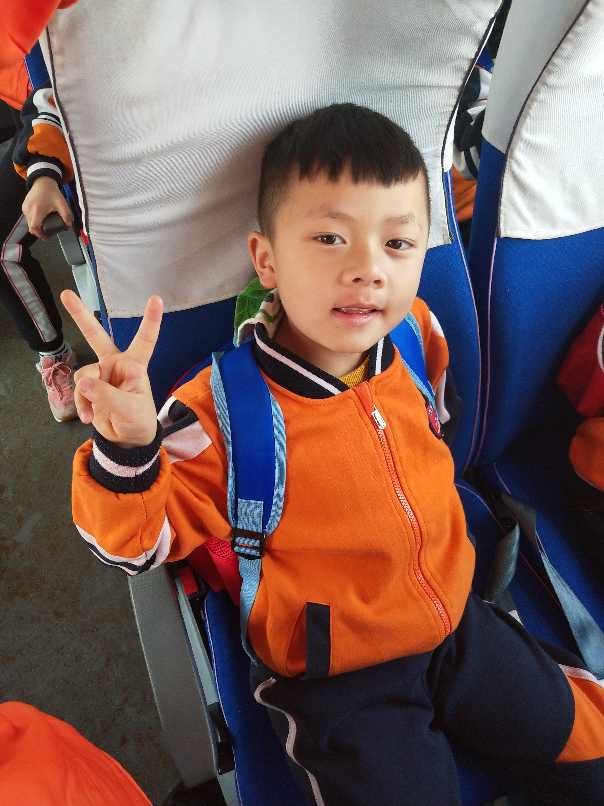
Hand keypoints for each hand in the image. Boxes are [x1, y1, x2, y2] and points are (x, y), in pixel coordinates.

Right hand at [22, 176, 72, 238]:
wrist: (43, 181)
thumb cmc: (51, 192)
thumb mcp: (62, 204)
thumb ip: (67, 216)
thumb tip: (69, 226)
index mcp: (37, 211)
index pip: (34, 228)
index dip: (40, 235)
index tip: (46, 236)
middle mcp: (28, 210)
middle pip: (32, 227)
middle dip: (40, 231)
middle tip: (48, 231)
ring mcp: (25, 208)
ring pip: (29, 222)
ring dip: (37, 225)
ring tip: (46, 223)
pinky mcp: (24, 206)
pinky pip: (28, 217)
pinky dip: (34, 219)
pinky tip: (41, 217)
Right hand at [61, 290, 162, 446]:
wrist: (126, 438)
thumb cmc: (138, 420)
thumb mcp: (128, 410)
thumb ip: (107, 395)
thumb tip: (83, 382)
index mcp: (134, 365)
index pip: (145, 340)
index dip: (151, 320)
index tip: (156, 298)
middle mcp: (116, 365)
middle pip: (96, 336)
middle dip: (80, 316)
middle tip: (66, 294)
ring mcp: (101, 374)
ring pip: (84, 374)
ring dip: (87, 395)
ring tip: (96, 412)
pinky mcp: (89, 386)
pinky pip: (78, 390)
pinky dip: (81, 404)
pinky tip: (89, 417)